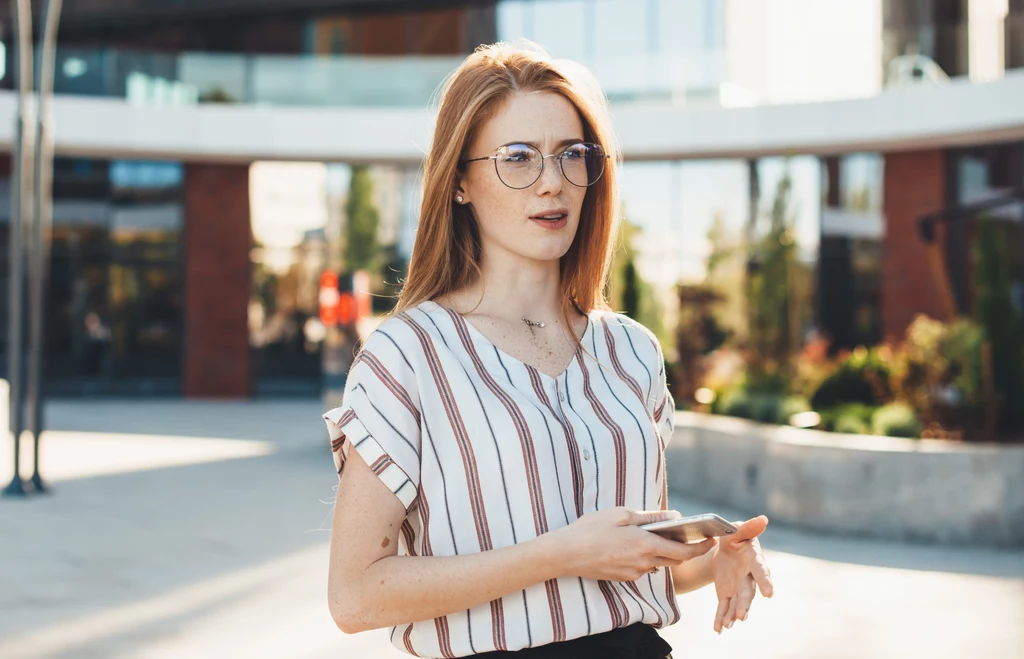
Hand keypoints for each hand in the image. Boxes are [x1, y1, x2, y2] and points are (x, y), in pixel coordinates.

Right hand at [553, 508, 717, 582]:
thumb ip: (649, 517)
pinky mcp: (623, 578)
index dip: (701, 547)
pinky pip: (642, 567)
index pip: (683, 551)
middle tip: (687, 534)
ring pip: (657, 562)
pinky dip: (644, 556)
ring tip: (652, 535)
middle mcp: (644, 562)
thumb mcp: (621, 514)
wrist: (566, 553)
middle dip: (683, 548)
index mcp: (646, 544)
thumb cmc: (591, 529)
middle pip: (673, 559)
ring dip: (660, 551)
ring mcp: (633, 572)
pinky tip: (631, 545)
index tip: (712, 540)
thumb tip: (673, 517)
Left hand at [709, 515, 773, 633]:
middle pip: (748, 592)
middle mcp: (749, 578)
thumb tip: (764, 519)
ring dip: (733, 614)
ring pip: (737, 603)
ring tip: (728, 625)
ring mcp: (738, 588)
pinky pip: (724, 608)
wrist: (725, 547)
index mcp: (754, 560)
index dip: (765, 582)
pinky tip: (718, 629)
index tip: (769, 593)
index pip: (761, 571)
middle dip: (745, 604)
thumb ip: (748, 527)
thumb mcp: (737, 530)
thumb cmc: (735, 536)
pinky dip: (721, 618)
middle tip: (741, 615)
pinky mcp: (727, 594)